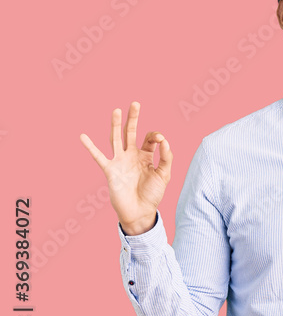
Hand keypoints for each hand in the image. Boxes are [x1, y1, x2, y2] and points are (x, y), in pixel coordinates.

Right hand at [79, 101, 171, 234]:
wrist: (140, 211)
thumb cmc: (153, 194)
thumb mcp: (164, 174)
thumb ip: (166, 157)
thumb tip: (164, 140)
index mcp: (146, 156)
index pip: (150, 139)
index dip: (156, 136)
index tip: (160, 140)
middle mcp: (132, 156)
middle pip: (131, 133)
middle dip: (133, 119)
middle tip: (135, 103)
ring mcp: (120, 161)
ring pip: (116, 139)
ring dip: (116, 125)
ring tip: (116, 110)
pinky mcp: (110, 169)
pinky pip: (98, 156)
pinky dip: (90, 147)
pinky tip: (83, 136)